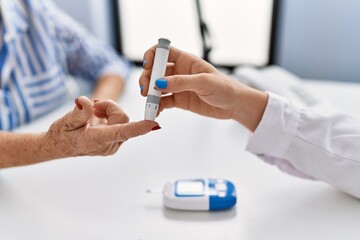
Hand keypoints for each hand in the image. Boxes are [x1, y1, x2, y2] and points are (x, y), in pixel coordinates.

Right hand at [43, 96, 158, 157]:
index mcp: (97, 140)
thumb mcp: (64, 122)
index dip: (138, 128)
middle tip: (93, 105)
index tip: (153, 124)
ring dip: (109, 110)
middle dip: (109, 107)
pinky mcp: (115, 140)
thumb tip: (87, 102)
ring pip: (123, 119)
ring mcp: (113, 144)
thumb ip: (78, 113)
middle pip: (123, 119)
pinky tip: (97, 116)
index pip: (122, 133)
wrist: (59, 146)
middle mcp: (109, 145)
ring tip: (92, 112)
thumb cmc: (61, 135)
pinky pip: (121, 122)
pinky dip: (110, 114)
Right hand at [139, 46, 267, 130]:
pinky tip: (155, 111)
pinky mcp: (179, 100)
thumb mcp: (203, 82)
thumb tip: (158, 84)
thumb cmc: (225, 88)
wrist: (234, 105)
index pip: (163, 51)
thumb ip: (180, 82)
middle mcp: (180, 72)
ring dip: (150, 93)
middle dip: (147, 78)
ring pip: (157, 87)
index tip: (147, 65)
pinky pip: (163, 102)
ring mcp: (179, 86)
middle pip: (156, 70)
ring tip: (150, 102)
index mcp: (186, 60)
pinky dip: (157, 106)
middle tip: (146, 89)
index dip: (152, 55)